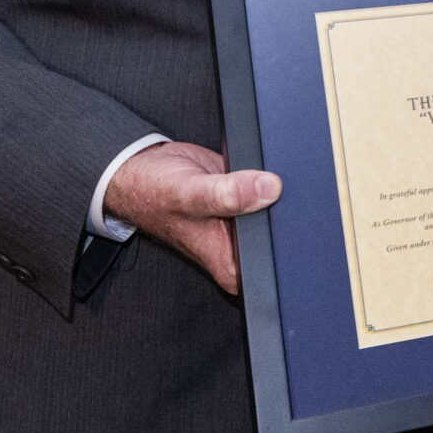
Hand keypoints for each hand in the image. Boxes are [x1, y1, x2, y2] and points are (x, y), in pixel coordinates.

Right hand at [100, 141, 278, 295]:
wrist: (145, 168)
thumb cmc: (154, 193)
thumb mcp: (188, 195)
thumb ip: (228, 194)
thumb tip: (269, 187)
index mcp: (229, 264)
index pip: (274, 264)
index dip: (286, 242)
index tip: (285, 217)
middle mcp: (241, 246)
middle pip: (283, 233)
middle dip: (286, 212)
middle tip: (275, 190)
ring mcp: (247, 220)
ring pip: (280, 208)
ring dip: (281, 192)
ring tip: (261, 176)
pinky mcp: (249, 195)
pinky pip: (272, 188)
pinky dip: (273, 177)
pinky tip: (264, 168)